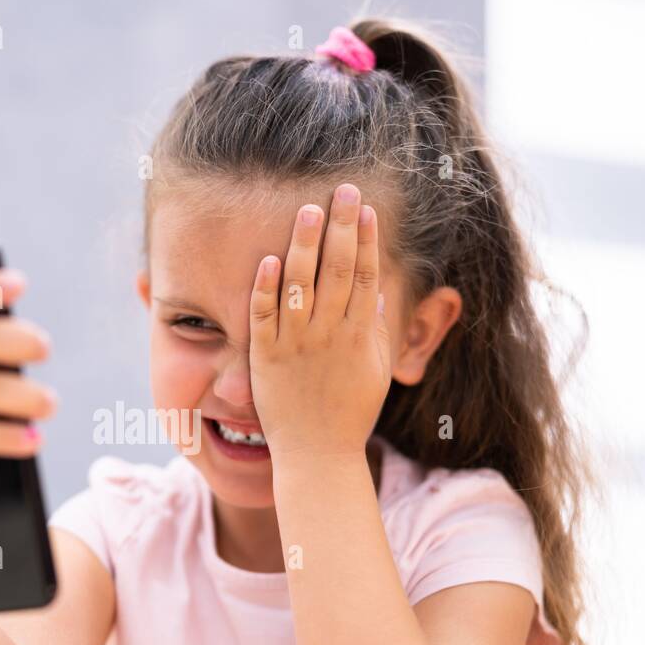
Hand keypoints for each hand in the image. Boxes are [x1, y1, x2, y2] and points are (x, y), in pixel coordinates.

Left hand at [248, 184, 390, 460]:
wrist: (318, 456)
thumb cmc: (350, 415)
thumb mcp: (375, 371)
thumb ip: (377, 330)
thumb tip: (380, 293)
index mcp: (360, 335)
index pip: (365, 276)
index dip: (366, 240)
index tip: (367, 208)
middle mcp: (330, 335)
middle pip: (338, 270)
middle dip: (342, 227)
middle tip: (343, 189)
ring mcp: (297, 345)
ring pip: (301, 286)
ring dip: (305, 246)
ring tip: (309, 210)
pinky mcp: (266, 358)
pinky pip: (264, 318)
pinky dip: (266, 289)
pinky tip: (269, 259)